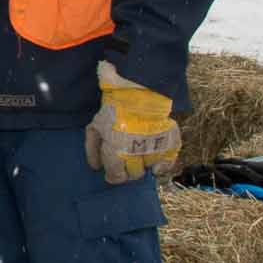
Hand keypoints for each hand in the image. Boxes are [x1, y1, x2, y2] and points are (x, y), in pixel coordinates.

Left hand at [83, 61, 179, 184]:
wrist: (141, 86)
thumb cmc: (115, 106)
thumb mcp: (96, 124)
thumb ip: (93, 147)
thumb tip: (95, 167)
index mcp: (115, 149)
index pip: (116, 175)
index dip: (114, 176)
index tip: (113, 174)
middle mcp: (134, 152)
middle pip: (133, 175)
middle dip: (128, 171)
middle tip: (126, 164)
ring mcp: (152, 147)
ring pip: (148, 168)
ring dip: (144, 165)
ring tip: (139, 156)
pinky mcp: (168, 140)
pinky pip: (168, 161)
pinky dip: (163, 166)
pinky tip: (157, 165)